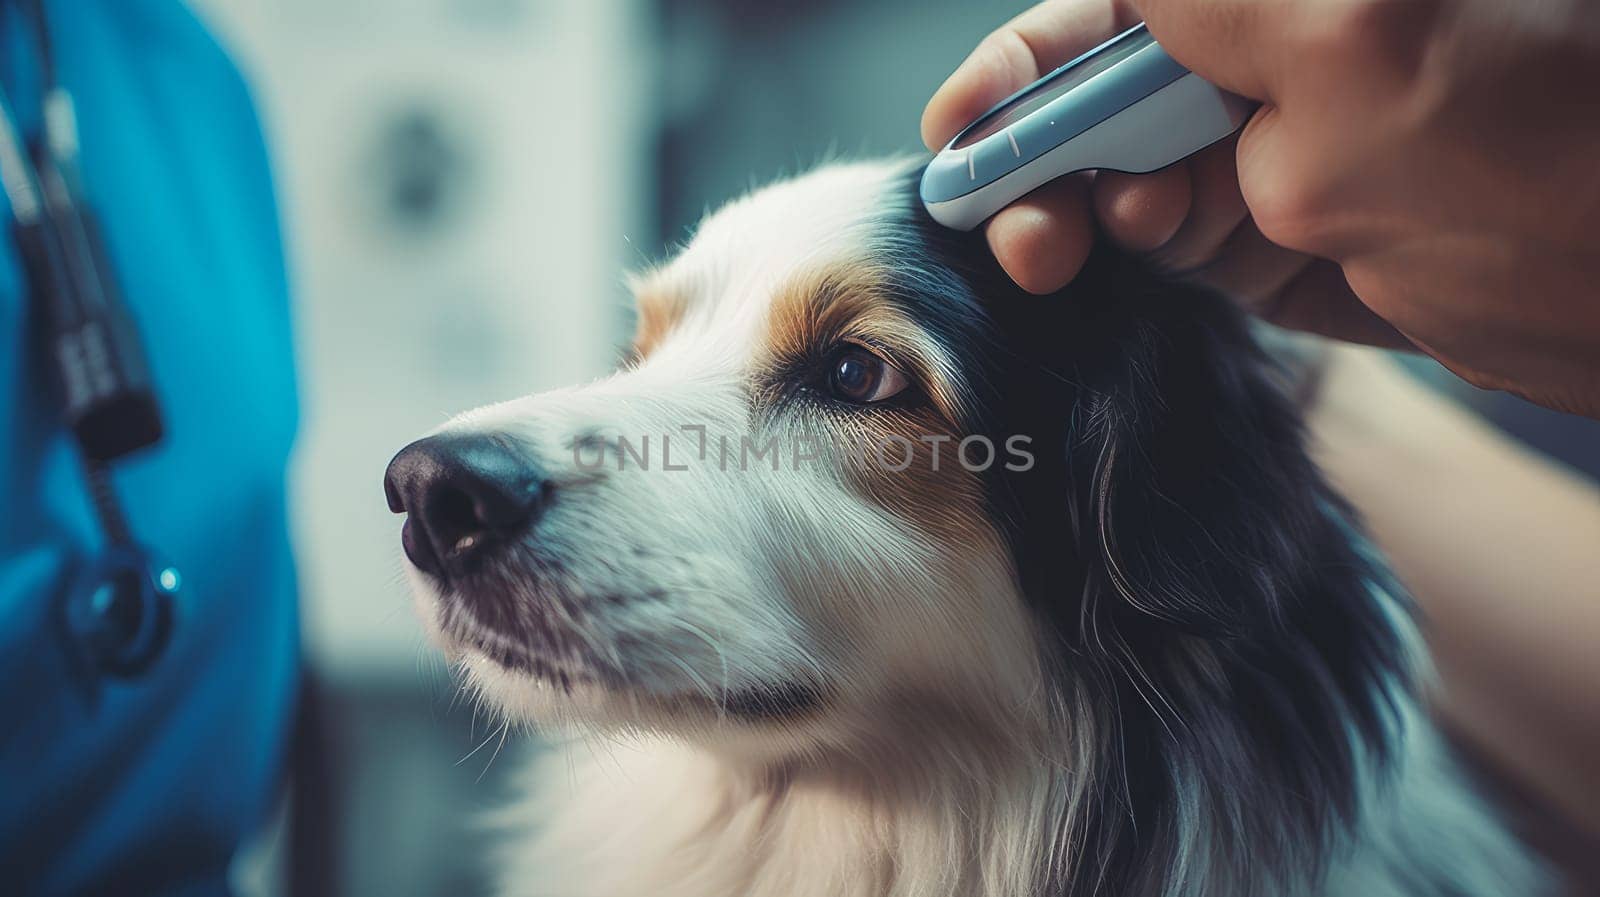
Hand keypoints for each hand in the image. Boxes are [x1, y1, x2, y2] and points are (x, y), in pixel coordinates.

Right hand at [923, 0, 1599, 417]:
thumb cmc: (1538, 141)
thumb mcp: (1347, 40)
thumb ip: (1204, 5)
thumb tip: (1125, 6)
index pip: (1118, 9)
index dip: (1027, 61)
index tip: (963, 126)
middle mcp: (1273, 56)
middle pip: (1104, 87)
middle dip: (1037, 143)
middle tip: (1005, 213)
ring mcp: (1276, 149)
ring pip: (1124, 166)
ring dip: (1072, 205)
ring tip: (1057, 248)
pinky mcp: (1282, 238)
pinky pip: (1171, 237)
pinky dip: (1128, 249)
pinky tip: (1122, 255)